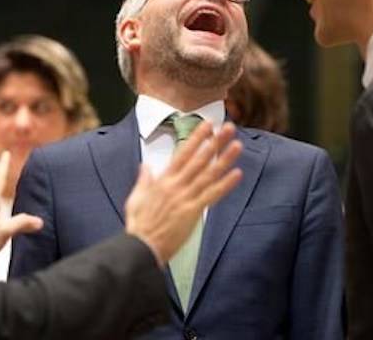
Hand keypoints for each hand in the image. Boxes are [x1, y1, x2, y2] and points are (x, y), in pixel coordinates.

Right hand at [124, 121, 241, 265]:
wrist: (141, 246)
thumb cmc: (138, 225)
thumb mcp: (135, 198)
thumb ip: (143, 180)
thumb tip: (145, 166)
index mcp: (162, 180)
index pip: (182, 153)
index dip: (196, 138)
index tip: (207, 125)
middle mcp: (175, 185)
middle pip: (199, 159)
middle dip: (214, 141)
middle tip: (228, 127)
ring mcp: (185, 198)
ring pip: (208, 174)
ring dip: (223, 158)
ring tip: (237, 144)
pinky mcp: (192, 212)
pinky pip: (212, 195)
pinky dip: (225, 184)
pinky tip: (237, 174)